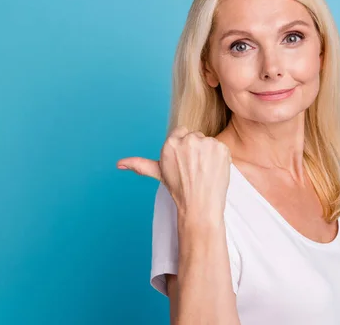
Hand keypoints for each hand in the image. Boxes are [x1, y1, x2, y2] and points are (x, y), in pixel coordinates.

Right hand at [116, 126, 231, 219]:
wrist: (200, 206)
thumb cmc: (179, 190)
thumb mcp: (159, 173)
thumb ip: (139, 164)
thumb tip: (118, 164)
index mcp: (170, 144)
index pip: (181, 132)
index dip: (185, 148)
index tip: (186, 162)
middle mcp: (187, 140)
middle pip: (195, 136)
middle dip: (196, 150)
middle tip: (195, 169)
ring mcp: (206, 144)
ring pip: (208, 142)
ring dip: (209, 153)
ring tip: (204, 171)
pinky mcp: (221, 148)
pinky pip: (221, 147)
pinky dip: (220, 158)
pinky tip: (214, 170)